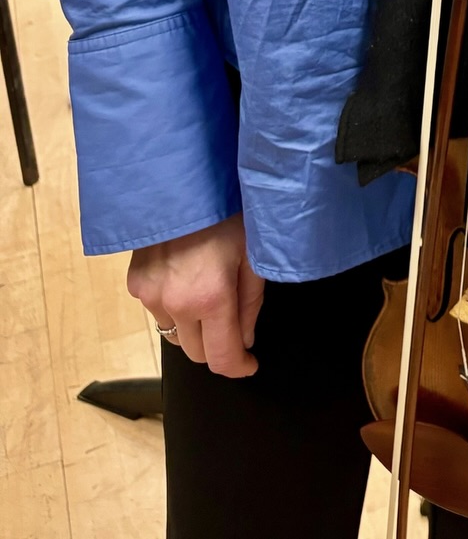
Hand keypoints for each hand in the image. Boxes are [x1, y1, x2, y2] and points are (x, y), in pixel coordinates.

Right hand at [127, 212, 264, 377]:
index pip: (221, 358)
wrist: (181, 178)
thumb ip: (251, 302)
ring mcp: (150, 295)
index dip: (238, 367)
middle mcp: (176, 303)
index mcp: (211, 297)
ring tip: (207, 287)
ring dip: (194, 325)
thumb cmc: (225, 208)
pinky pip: (157, 309)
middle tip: (232, 319)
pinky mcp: (135, 283)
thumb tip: (244, 338)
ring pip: (175, 333)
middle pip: (196, 354)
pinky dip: (174, 304)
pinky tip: (186, 275)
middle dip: (217, 346)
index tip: (249, 363)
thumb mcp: (253, 252)